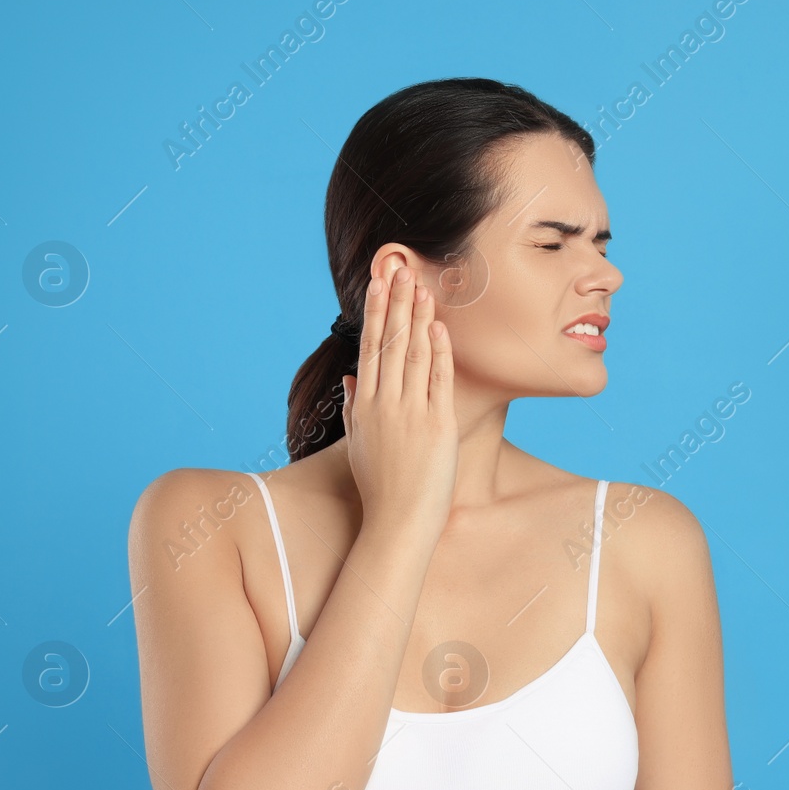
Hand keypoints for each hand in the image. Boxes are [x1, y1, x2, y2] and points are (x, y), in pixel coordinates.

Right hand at [340, 263, 456, 541]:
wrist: (399, 521)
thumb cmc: (379, 487)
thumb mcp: (358, 445)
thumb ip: (354, 409)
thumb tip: (349, 380)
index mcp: (364, 406)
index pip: (369, 348)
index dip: (376, 313)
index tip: (378, 284)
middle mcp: (385, 404)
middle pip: (390, 343)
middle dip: (396, 303)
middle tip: (400, 268)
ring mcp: (411, 413)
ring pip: (413, 355)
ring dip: (418, 318)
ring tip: (421, 287)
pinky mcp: (437, 425)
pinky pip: (438, 380)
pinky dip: (439, 352)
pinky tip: (439, 327)